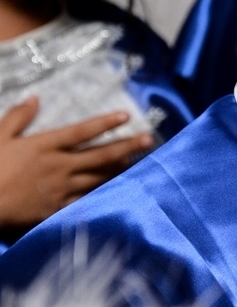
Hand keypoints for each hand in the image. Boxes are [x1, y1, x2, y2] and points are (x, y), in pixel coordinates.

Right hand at [0, 98, 152, 229]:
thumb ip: (18, 117)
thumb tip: (34, 98)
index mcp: (45, 145)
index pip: (82, 131)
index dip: (105, 122)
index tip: (126, 116)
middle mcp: (59, 165)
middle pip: (100, 155)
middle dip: (126, 146)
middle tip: (149, 140)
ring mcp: (61, 189)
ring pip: (98, 178)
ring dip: (120, 170)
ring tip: (140, 162)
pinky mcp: (57, 208)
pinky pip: (86, 200)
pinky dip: (103, 195)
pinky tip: (118, 192)